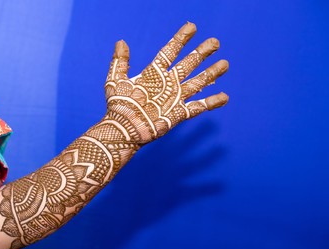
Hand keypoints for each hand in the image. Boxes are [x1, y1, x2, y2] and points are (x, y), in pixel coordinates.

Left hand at [104, 22, 228, 144]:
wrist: (124, 128)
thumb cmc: (119, 106)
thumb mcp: (115, 80)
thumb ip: (120, 61)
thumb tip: (121, 42)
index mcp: (154, 73)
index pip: (170, 51)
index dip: (181, 39)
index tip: (192, 27)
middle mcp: (167, 84)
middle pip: (189, 64)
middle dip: (202, 53)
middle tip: (215, 42)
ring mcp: (174, 98)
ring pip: (197, 82)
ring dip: (211, 74)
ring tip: (224, 64)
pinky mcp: (178, 114)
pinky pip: (198, 107)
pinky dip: (211, 102)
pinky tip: (224, 97)